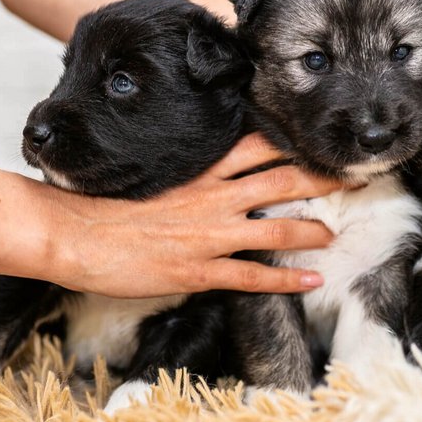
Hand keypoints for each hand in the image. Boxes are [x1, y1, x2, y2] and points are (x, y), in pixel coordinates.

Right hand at [47, 134, 340, 296]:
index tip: (320, 141)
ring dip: (313, 230)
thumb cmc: (102, 202)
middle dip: (321, 178)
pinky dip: (287, 279)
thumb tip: (209, 168)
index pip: (257, 145)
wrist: (70, 233)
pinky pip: (253, 276)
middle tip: (351, 177)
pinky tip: (313, 280)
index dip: (294, 143)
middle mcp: (212, 197)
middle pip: (281, 179)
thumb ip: (185, 172)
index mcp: (199, 170)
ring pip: (276, 227)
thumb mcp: (149, 173)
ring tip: (335, 233)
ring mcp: (208, 235)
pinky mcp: (198, 270)